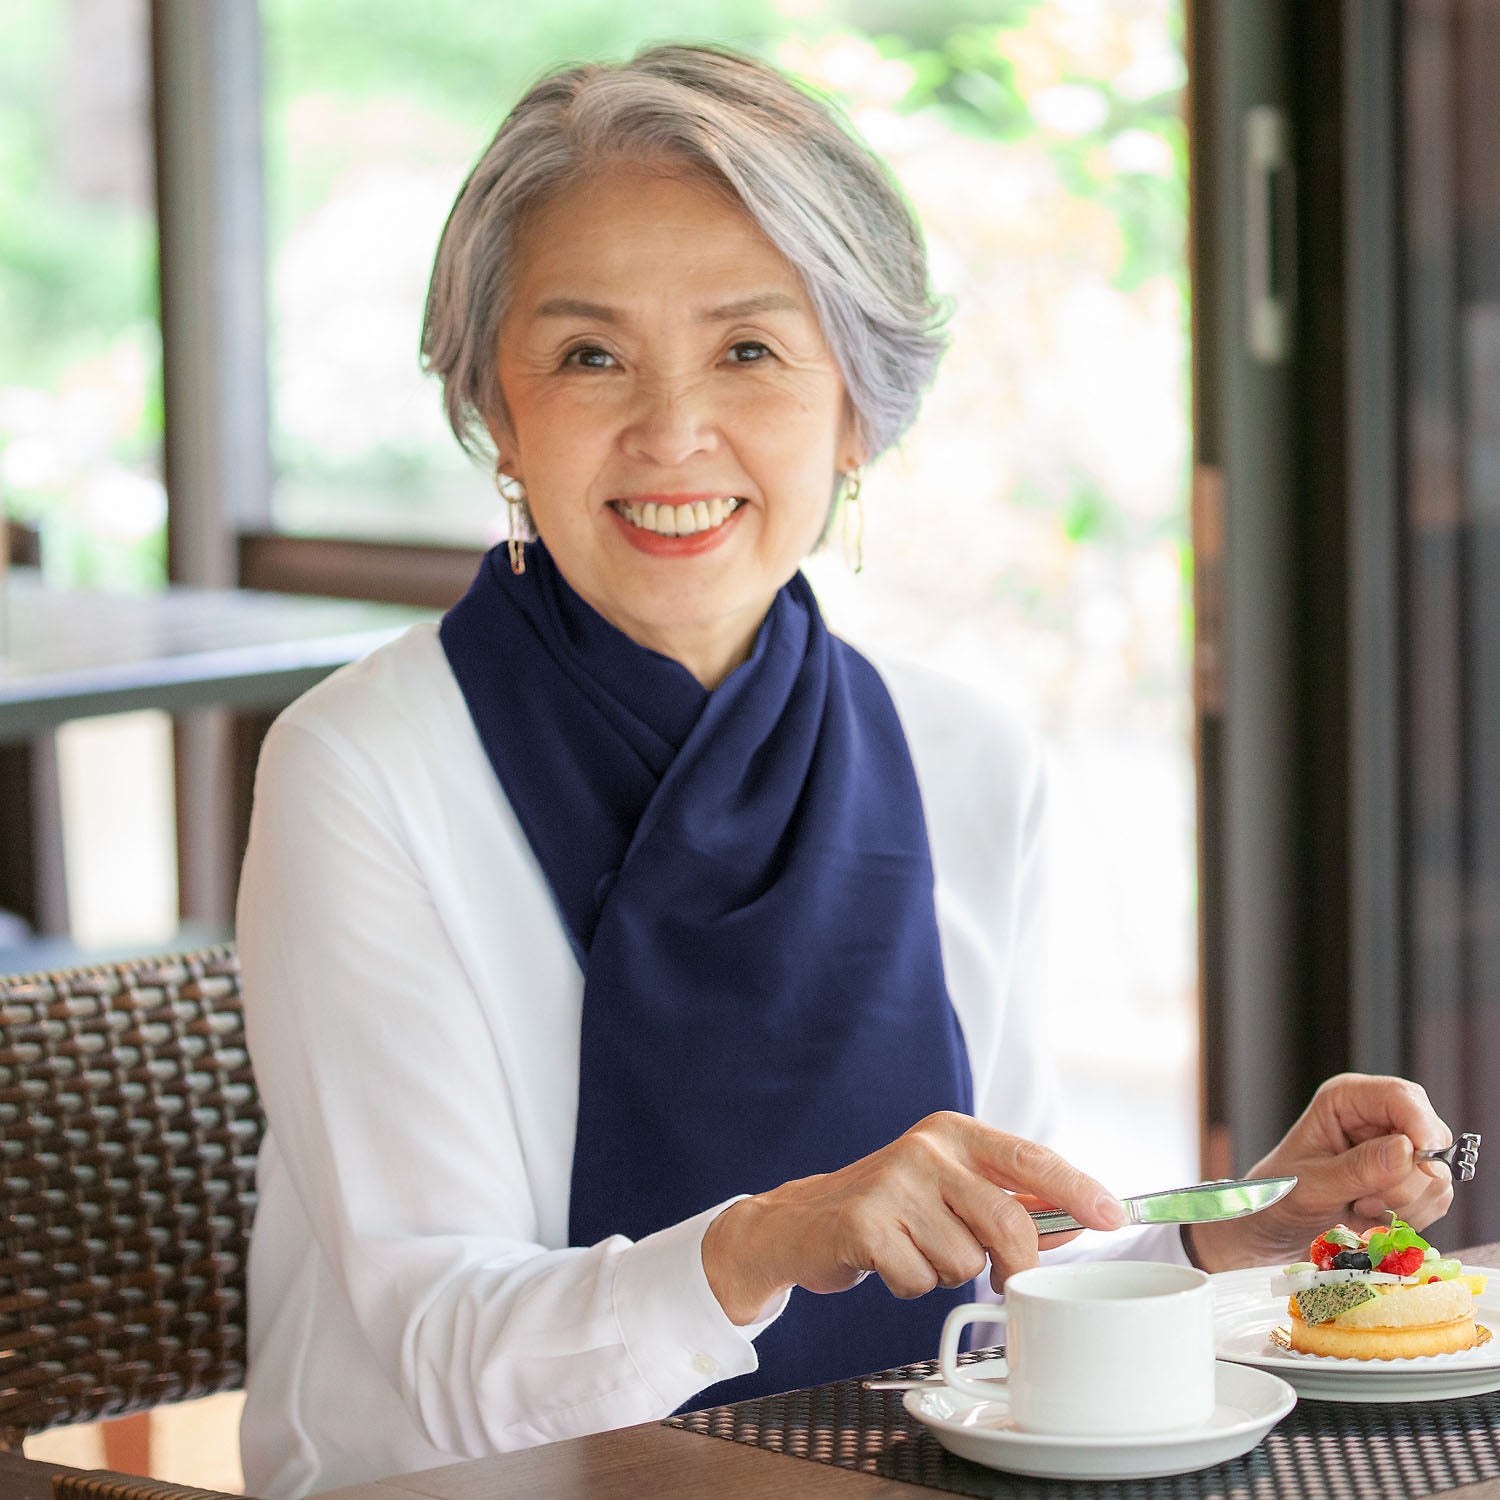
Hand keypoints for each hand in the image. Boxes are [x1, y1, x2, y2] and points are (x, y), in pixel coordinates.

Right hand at [701, 1111, 1128, 1324]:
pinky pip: (921, 1280)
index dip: (1078, 1189)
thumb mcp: (952, 1189)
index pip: (1031, 1159)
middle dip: (1016, 1266)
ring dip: (949, 1273)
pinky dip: (912, 1285)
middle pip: (1007, 1222)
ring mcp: (893, 1184)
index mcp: (954, 1132)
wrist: (803, 1221)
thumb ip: (1013, 1202)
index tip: (1114, 1217)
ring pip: (965, 1261)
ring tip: (917, 1251)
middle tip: (1005, 1280)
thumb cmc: (892, 1208)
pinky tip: (889, 1262)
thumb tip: (1080, 1222)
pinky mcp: (864, 1223)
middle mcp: (926, 1148)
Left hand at [1185, 1073, 1454, 1271]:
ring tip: (1359, 1208)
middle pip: (1429, 1136)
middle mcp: (1377, 1118)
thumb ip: (1359, 1168)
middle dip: (1407, 1179)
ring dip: (1404, 1203)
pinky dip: (1410, 1216)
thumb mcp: (1313, 1183)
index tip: (1424, 1162)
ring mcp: (1398, 1149)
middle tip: (1366, 1201)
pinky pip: (1435, 1199)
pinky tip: (1372, 1216)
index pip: (1402, 1097)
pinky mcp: (1410, 1180)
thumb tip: (1409, 1150)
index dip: (1422, 1125)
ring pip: (1436, 1174)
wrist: (1276, 1226)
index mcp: (1347, 1100)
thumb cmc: (1281, 1194)